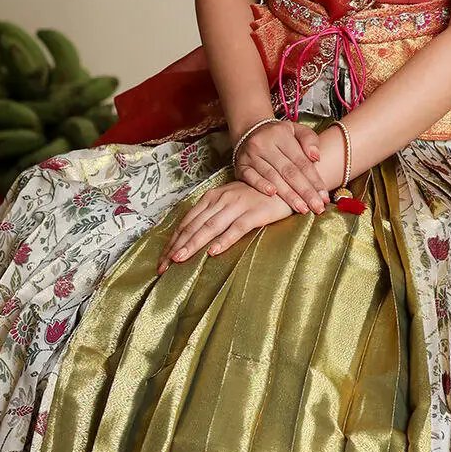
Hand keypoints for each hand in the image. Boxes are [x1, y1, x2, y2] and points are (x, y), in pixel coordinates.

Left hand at [157, 179, 307, 272]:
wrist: (287, 185)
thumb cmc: (257, 197)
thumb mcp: (231, 202)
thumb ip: (213, 215)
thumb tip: (193, 237)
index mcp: (212, 197)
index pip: (187, 221)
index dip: (173, 241)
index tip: (162, 259)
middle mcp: (221, 199)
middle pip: (194, 226)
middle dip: (176, 247)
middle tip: (163, 266)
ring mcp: (238, 205)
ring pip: (210, 227)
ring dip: (193, 244)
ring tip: (179, 259)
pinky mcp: (255, 213)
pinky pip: (236, 228)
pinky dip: (224, 240)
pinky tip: (213, 252)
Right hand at [232, 119, 329, 214]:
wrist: (249, 130)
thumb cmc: (278, 134)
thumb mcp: (296, 129)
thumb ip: (310, 140)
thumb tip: (316, 157)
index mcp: (281, 135)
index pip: (301, 161)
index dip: (314, 180)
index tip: (324, 196)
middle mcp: (265, 144)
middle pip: (289, 171)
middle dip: (305, 192)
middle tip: (317, 208)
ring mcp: (251, 155)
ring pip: (273, 177)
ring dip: (288, 195)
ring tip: (302, 208)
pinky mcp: (240, 165)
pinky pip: (250, 177)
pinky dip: (261, 185)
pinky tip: (272, 195)